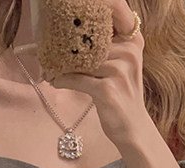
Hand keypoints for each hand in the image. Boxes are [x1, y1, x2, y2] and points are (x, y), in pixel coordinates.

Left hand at [21, 1, 147, 145]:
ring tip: (52, 70)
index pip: (105, 22)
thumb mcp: (122, 65)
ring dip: (62, 66)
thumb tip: (69, 33)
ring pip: (81, 61)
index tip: (65, 30)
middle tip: (50, 55)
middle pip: (89, 42)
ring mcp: (119, 72)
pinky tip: (56, 81)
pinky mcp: (108, 90)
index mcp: (133, 42)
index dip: (84, 24)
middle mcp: (129, 54)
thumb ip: (107, 46)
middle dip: (67, 49)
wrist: (134, 128)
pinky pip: (77, 79)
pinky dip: (63, 80)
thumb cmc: (123, 95)